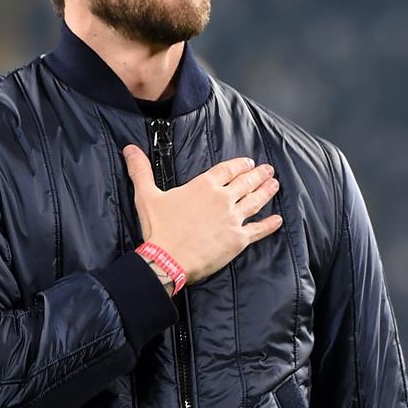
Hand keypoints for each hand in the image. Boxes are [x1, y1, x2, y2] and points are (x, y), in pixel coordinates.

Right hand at [123, 145, 282, 283]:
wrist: (167, 259)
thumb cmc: (158, 228)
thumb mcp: (146, 195)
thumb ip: (140, 170)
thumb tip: (129, 149)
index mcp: (204, 186)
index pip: (227, 169)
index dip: (239, 165)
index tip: (248, 162)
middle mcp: (223, 199)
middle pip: (245, 183)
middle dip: (258, 175)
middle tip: (268, 170)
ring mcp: (233, 219)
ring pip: (255, 201)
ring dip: (267, 192)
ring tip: (275, 184)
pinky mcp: (238, 240)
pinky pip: (258, 230)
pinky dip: (270, 225)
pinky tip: (278, 220)